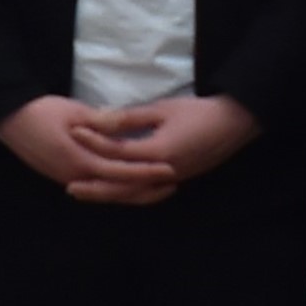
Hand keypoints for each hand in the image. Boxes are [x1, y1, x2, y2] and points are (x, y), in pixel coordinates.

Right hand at [0, 96, 171, 204]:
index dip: (146, 171)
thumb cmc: (40, 111)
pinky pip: (95, 186)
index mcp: (79, 160)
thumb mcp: (73, 111)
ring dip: (131, 191)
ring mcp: (67, 178)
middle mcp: (75, 176)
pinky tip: (127, 182)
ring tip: (156, 186)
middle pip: (116, 190)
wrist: (7, 119)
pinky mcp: (62, 175)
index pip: (121, 171)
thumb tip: (124, 128)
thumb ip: (101, 123)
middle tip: (171, 184)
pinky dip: (114, 187)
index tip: (170, 169)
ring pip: (106, 191)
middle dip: (145, 189)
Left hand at [90, 96, 259, 195]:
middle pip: (122, 186)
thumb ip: (130, 118)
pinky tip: (119, 193)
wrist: (235, 123)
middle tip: (70, 188)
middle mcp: (163, 173)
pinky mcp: (177, 180)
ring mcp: (171, 180)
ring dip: (110, 195)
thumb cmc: (199, 112)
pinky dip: (130, 196)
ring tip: (89, 194)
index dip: (93, 142)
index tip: (73, 134)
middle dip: (95, 188)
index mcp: (158, 153)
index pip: (117, 152)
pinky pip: (147, 194)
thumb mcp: (163, 109)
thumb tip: (98, 120)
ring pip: (134, 195)